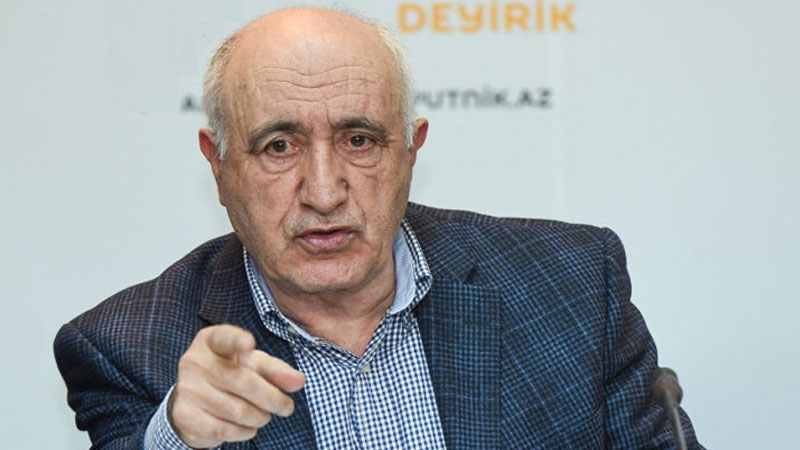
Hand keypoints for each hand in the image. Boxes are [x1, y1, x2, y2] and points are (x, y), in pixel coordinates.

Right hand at [169, 324, 305, 448]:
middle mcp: (194, 360)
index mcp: (211, 340)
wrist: (195, 401)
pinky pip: (224, 429)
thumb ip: (276, 370)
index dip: (237, 340)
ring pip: (237, 410)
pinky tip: (248, 426)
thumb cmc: (231, 374)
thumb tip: (299, 381)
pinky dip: (244, 431)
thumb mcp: (253, 365)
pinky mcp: (184, 414)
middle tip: (287, 407)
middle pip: (243, 381)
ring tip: (263, 415)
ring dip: (260, 417)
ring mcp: (187, 388)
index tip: (249, 343)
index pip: (224, 337)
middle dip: (273, 399)